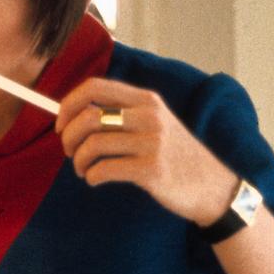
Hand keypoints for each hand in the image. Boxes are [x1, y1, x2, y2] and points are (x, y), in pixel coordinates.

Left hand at [55, 78, 238, 225]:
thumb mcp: (155, 123)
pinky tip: (95, 180)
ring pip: (92, 145)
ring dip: (79, 162)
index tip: (60, 125)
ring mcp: (152, 142)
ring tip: (84, 170)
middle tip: (70, 153)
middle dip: (68, 138)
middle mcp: (149, 116)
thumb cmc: (175, 156)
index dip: (68, 104)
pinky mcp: (152, 170)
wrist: (213, 186)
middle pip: (88, 117)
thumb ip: (122, 115)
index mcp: (146, 100)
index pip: (95, 87)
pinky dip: (91, 177)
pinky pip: (103, 170)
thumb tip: (74, 116)